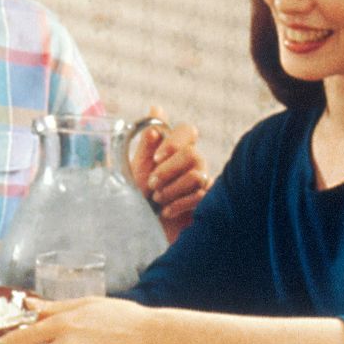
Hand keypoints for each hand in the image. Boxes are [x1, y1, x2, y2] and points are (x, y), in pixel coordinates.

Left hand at [130, 104, 209, 240]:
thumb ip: (146, 143)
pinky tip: (166, 212)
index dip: (174, 140)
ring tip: (157, 201)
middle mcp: (192, 164)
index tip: (156, 157)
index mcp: (174, 152)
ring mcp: (203, 182)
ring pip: (196, 174)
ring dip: (172, 189)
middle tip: (151, 185)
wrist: (143, 235)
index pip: (187, 131)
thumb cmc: (138, 201)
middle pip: (192, 153)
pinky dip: (180, 203)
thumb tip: (156, 108)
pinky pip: (201, 194)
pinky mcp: (208, 203)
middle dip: (168, 169)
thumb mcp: (136, 171)